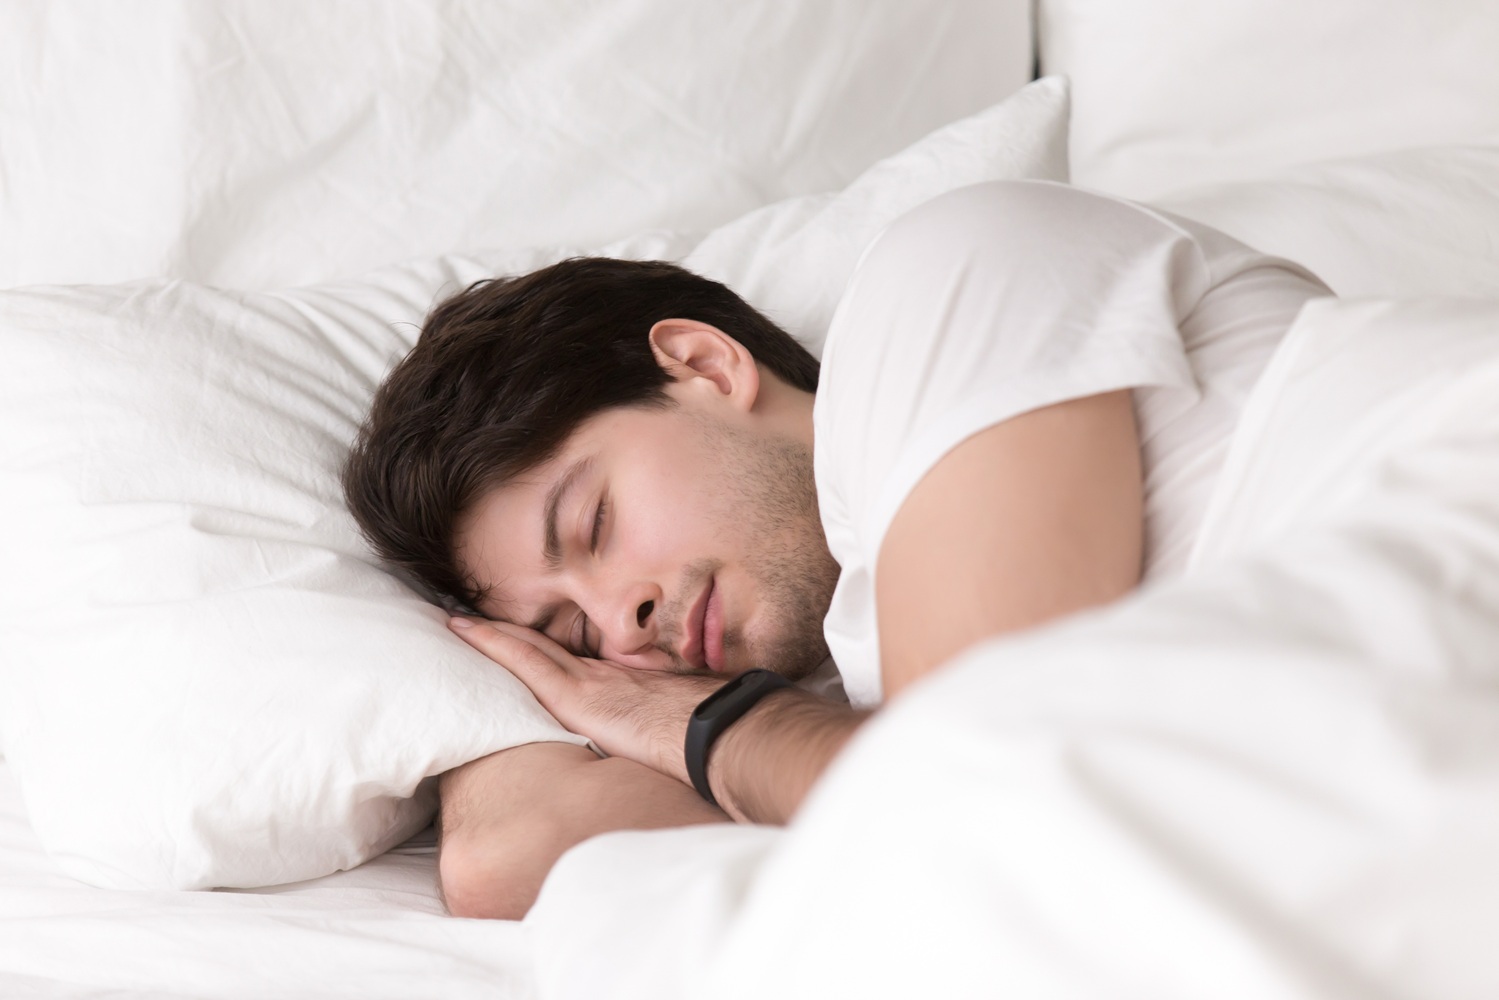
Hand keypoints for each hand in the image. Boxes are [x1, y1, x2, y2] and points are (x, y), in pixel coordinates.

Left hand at [448, 617, 723, 783]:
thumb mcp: (679, 736)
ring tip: (456, 620)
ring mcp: (590, 683)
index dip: (541, 649)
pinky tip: (464, 630)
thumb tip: (659, 756)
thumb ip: (659, 737)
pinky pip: (525, 660)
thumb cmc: (711, 741)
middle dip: (511, 636)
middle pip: (545, 650)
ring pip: (528, 649)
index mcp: (623, 688)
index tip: (517, 641)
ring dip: (491, 634)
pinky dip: (493, 643)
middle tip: (471, 620)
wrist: (722, 734)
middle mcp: (603, 677)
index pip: (570, 665)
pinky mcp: (578, 696)